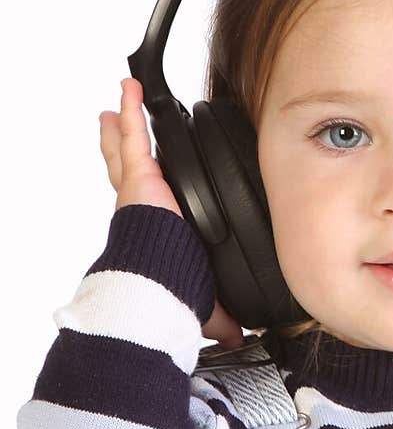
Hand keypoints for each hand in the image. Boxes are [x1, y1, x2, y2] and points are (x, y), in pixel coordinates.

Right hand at [100, 77, 243, 350]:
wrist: (160, 287)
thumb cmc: (174, 295)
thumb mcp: (206, 303)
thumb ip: (222, 316)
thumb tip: (238, 338)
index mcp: (160, 233)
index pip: (152, 206)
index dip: (148, 189)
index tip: (149, 177)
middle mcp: (146, 209)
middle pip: (131, 171)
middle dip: (124, 148)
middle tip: (118, 126)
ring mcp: (141, 191)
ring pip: (127, 152)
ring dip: (124, 126)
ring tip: (121, 102)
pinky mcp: (140, 179)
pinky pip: (135, 138)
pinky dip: (131, 111)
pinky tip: (129, 89)